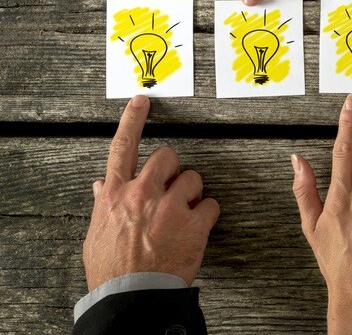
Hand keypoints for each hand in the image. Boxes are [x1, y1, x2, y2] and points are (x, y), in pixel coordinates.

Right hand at [83, 96, 219, 289]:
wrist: (132, 294)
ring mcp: (170, 206)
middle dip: (173, 168)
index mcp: (115, 194)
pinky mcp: (195, 222)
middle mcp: (143, 193)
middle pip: (167, 156)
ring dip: (193, 194)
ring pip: (194, 178)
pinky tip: (198, 228)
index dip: (133, 120)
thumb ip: (102, 204)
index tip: (142, 101)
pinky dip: (208, 214)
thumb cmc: (112, 267)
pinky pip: (212, 204)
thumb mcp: (96, 233)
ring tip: (184, 215)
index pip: (121, 147)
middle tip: (173, 187)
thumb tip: (100, 186)